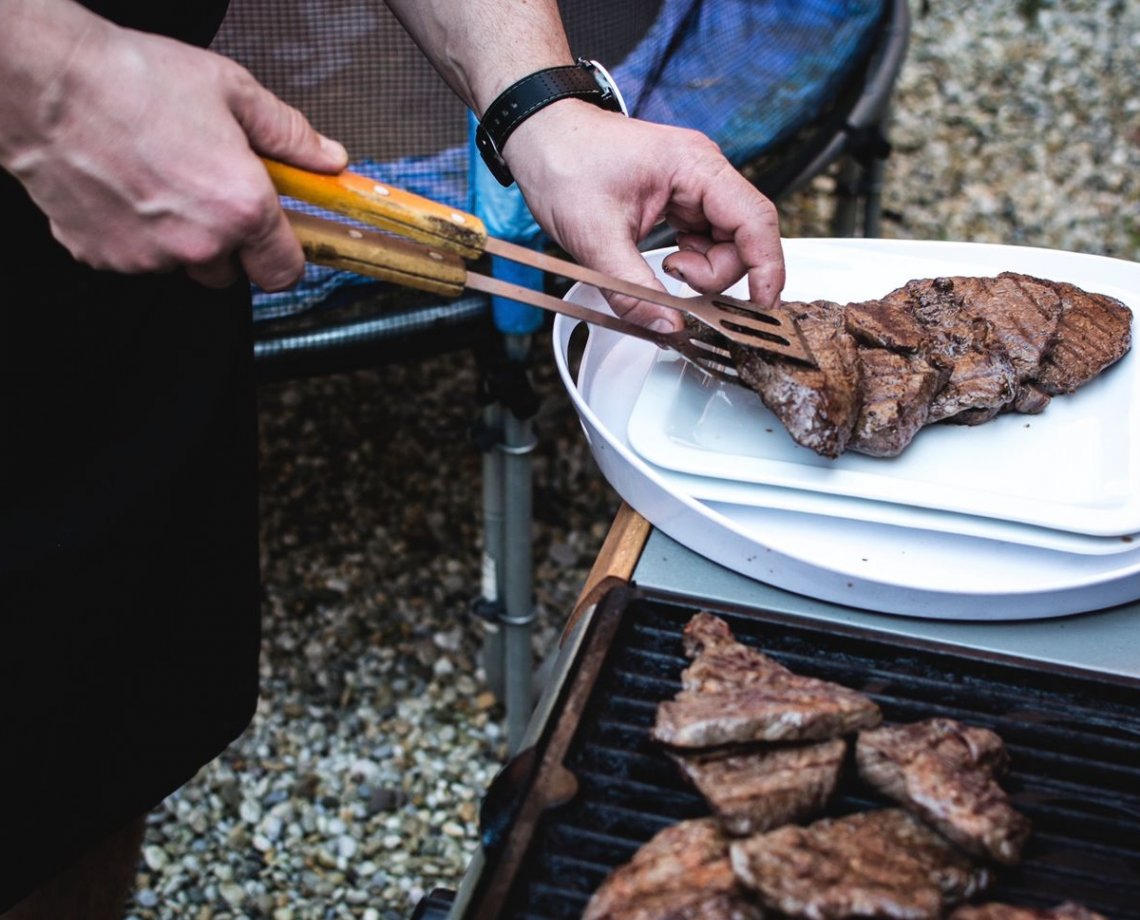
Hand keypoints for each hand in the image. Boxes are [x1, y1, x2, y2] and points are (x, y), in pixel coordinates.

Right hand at [0, 0, 347, 290]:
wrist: (46, 82)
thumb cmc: (133, 80)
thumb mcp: (232, 92)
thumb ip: (288, 135)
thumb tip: (326, 156)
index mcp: (242, 207)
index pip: (284, 272)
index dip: (282, 254)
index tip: (275, 237)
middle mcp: (198, 242)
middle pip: (229, 271)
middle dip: (226, 240)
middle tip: (206, 189)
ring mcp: (148, 255)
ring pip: (179, 263)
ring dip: (178, 236)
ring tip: (158, 178)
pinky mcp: (102, 256)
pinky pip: (133, 256)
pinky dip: (133, 232)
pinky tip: (124, 186)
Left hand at [504, 100, 784, 330]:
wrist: (539, 138)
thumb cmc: (564, 161)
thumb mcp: (595, 235)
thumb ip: (633, 288)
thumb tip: (668, 328)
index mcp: (696, 166)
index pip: (756, 220)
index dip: (766, 268)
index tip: (760, 307)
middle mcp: (703, 174)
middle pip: (743, 239)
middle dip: (716, 274)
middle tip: (675, 280)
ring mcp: (692, 189)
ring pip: (724, 246)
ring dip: (701, 271)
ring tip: (662, 268)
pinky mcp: (678, 204)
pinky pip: (702, 243)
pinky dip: (689, 263)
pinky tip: (660, 264)